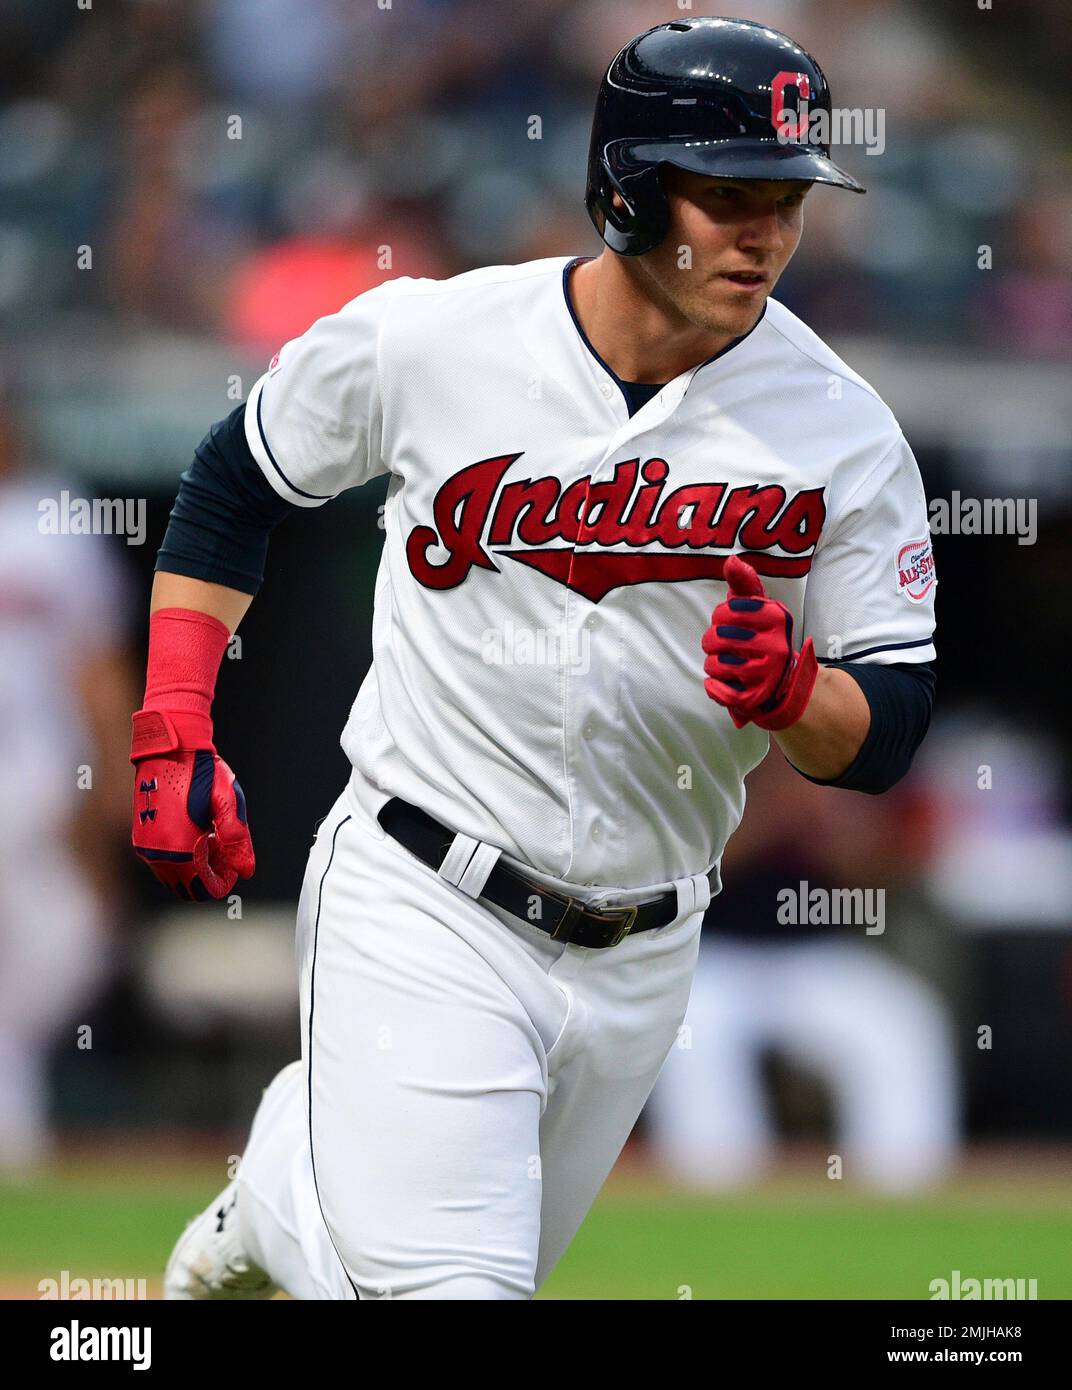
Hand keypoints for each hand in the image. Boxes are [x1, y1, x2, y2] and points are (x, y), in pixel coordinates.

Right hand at [130, 709, 254, 900]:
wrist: (168, 747)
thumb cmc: (200, 770)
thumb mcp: (228, 803)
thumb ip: (237, 840)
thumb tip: (246, 870)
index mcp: (179, 848)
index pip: (204, 887)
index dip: (224, 881)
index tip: (234, 864)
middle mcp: (157, 853)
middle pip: (187, 887)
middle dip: (210, 875)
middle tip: (225, 852)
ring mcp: (146, 846)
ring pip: (173, 877)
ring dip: (195, 868)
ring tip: (212, 840)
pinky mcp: (141, 837)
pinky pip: (162, 863)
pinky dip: (180, 858)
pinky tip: (196, 835)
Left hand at [701, 555, 817, 730]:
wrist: (782, 681)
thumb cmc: (761, 636)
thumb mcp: (758, 607)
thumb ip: (743, 583)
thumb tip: (731, 560)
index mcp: (776, 617)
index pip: (725, 611)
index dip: (720, 617)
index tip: (730, 622)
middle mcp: (776, 645)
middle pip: (716, 638)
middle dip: (712, 642)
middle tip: (724, 645)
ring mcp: (767, 673)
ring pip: (715, 665)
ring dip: (713, 665)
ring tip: (726, 663)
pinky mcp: (757, 697)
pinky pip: (720, 691)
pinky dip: (712, 687)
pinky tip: (717, 682)